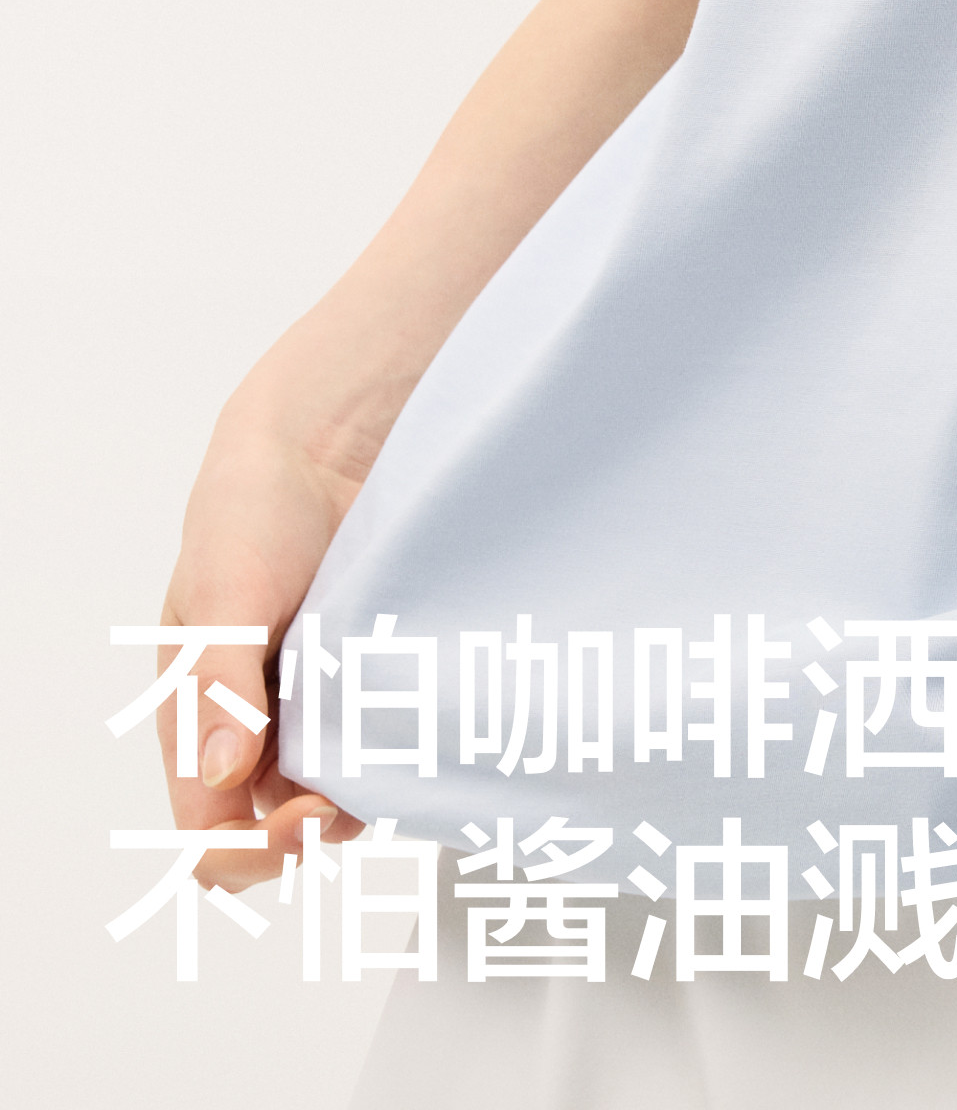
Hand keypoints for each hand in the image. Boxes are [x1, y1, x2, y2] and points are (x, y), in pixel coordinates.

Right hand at [158, 421, 368, 889]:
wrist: (325, 447)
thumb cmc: (250, 515)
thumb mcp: (224, 596)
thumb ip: (218, 685)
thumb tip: (221, 775)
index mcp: (195, 723)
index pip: (206, 837)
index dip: (249, 853)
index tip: (300, 824)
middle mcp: (252, 728)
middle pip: (275, 831)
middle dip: (312, 835)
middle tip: (351, 801)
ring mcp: (313, 704)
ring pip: (333, 792)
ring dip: (359, 796)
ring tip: (391, 763)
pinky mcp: (365, 675)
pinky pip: (378, 738)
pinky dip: (394, 749)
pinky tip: (418, 731)